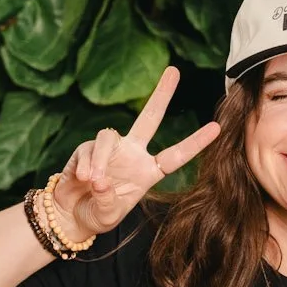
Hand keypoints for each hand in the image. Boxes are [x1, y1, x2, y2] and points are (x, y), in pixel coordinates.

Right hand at [51, 66, 220, 237]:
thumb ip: (108, 201)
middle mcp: (132, 154)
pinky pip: (88, 149)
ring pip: (108, 136)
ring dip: (100, 159)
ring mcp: (110, 149)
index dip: (195, 143)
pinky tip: (81, 180)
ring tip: (93, 182)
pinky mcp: (86, 148)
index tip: (216, 128)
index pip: (175, 155)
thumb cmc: (95, 215)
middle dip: (161, 94)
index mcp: (147, 172)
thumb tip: (101, 180)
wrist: (71, 214)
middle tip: (174, 70)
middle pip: (149, 118)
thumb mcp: (108, 216)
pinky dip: (85, 165)